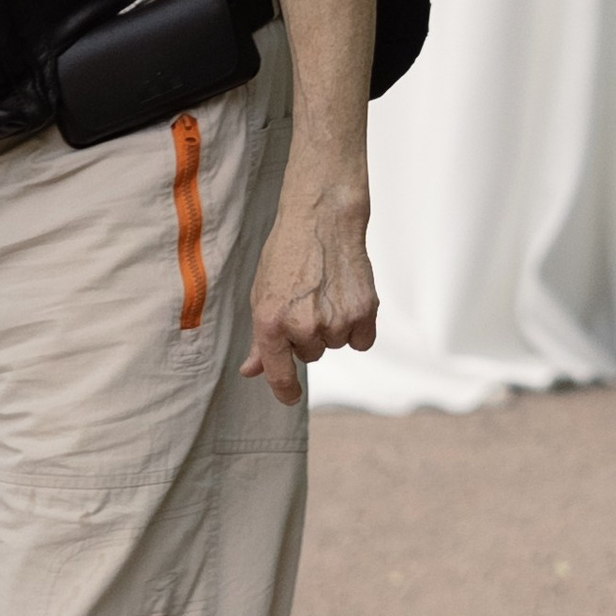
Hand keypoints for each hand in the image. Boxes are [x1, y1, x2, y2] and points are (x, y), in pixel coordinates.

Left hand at [243, 177, 376, 404]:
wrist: (322, 220)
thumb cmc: (287, 255)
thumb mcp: (262, 295)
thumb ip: (260, 340)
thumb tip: (251, 372)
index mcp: (270, 322)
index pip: (279, 374)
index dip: (285, 390)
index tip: (289, 395)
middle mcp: (303, 326)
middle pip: (310, 355)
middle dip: (308, 334)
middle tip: (307, 299)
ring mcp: (335, 321)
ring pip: (335, 345)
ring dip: (333, 327)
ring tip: (326, 292)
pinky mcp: (364, 312)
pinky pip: (361, 341)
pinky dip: (357, 327)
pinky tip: (347, 299)